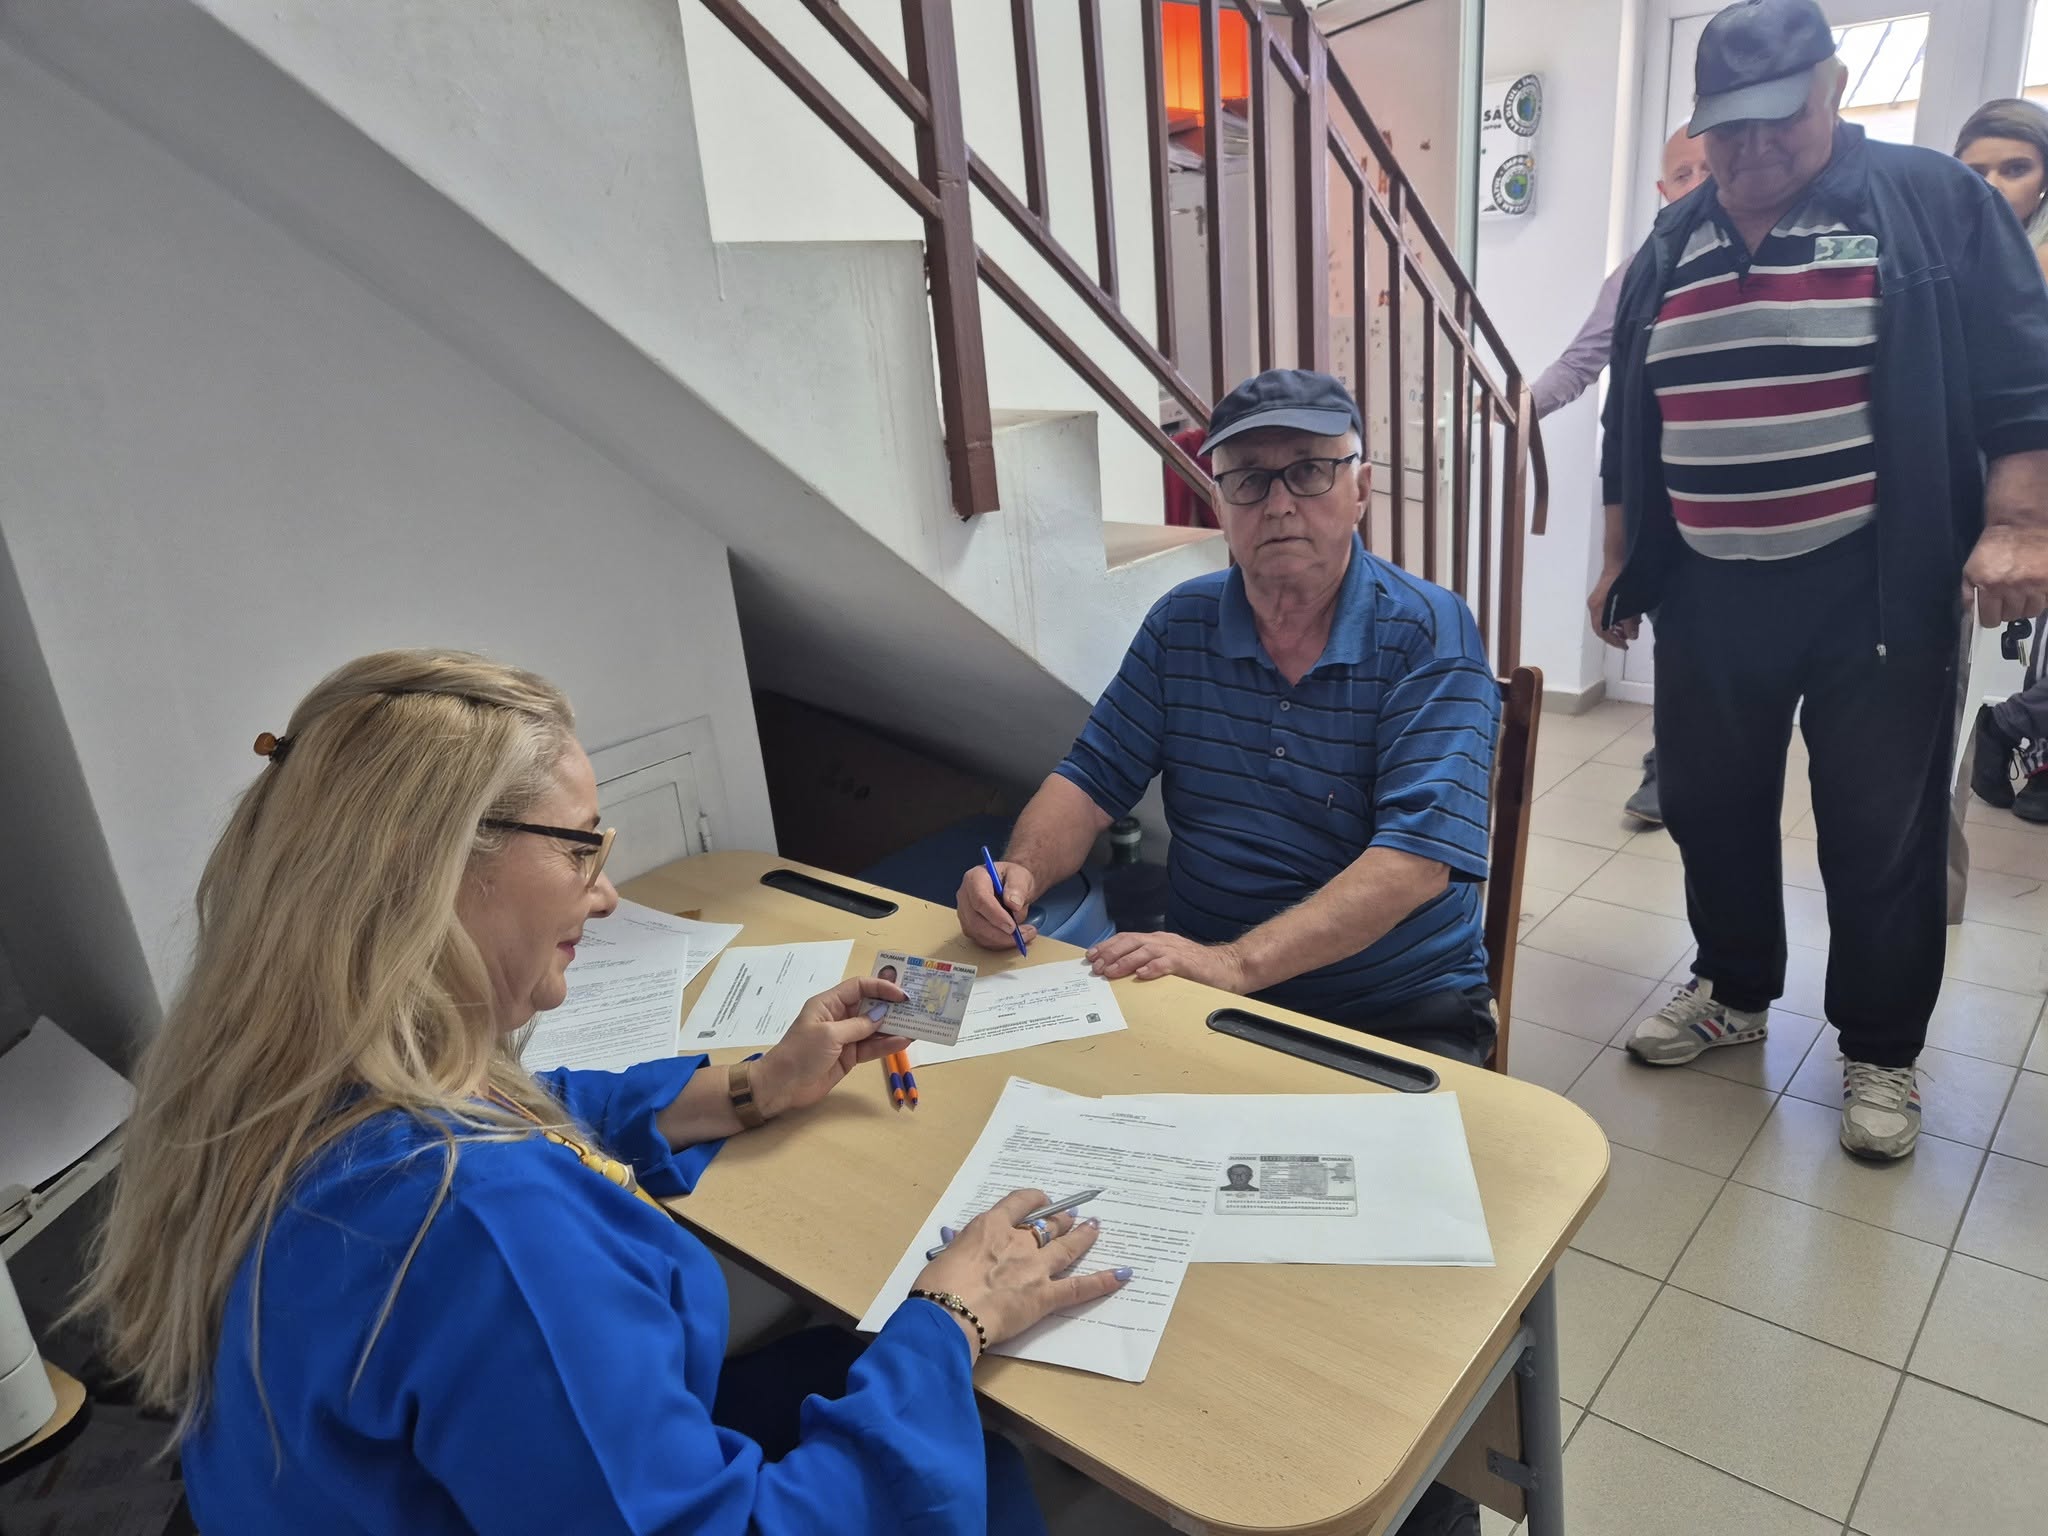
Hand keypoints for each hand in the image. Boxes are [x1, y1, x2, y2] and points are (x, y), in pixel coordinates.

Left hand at [751, 976, 909, 1118]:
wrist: (783, 1086)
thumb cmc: (800, 1053)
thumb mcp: (829, 1035)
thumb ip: (858, 1025)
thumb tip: (882, 1015)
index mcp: (829, 1003)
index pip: (860, 987)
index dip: (881, 987)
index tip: (902, 994)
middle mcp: (839, 1017)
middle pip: (870, 1006)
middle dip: (892, 1006)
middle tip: (917, 1007)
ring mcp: (845, 1037)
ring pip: (875, 1028)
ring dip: (894, 1027)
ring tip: (917, 1025)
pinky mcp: (850, 1056)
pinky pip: (872, 1047)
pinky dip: (887, 1045)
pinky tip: (904, 1042)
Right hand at [911, 1188, 1128, 1355]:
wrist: (948, 1313)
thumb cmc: (936, 1287)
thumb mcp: (946, 1256)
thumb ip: (963, 1248)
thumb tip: (964, 1248)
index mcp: (990, 1226)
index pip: (1018, 1203)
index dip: (1034, 1200)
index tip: (1040, 1200)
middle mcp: (1017, 1241)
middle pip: (1046, 1224)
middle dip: (1061, 1219)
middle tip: (1071, 1216)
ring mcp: (1035, 1268)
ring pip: (1067, 1246)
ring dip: (1083, 1236)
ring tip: (1095, 1227)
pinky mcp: (1045, 1296)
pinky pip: (1079, 1287)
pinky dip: (1104, 1281)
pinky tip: (1123, 1274)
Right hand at [956, 860, 1039, 950]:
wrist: (1011, 888)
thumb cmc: (1013, 879)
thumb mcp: (1020, 876)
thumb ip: (1018, 887)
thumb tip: (1013, 904)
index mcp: (974, 878)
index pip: (980, 899)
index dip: (995, 915)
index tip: (1012, 926)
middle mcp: (965, 896)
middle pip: (976, 921)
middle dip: (1000, 933)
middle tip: (1022, 935)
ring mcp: (965, 913)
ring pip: (978, 934)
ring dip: (1002, 940)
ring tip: (1024, 935)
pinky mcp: (969, 926)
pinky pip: (981, 940)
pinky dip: (999, 943)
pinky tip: (1014, 938)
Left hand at [1086, 930, 1246, 988]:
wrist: (1230, 966)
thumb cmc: (1197, 968)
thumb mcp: (1168, 961)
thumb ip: (1149, 962)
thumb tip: (1121, 971)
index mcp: (1157, 941)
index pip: (1127, 939)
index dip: (1108, 946)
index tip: (1091, 956)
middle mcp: (1163, 942)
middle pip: (1131, 942)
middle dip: (1110, 953)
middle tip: (1095, 966)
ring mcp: (1175, 950)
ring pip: (1145, 951)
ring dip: (1125, 961)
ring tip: (1110, 971)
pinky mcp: (1188, 962)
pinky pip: (1168, 963)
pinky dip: (1153, 968)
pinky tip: (1142, 974)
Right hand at [1587, 561, 1639, 649]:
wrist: (1619, 561)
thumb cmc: (1624, 582)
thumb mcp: (1630, 605)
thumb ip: (1630, 622)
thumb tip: (1631, 636)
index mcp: (1598, 609)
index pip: (1602, 631)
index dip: (1613, 641)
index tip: (1625, 646)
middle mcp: (1594, 606)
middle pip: (1601, 626)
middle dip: (1615, 635)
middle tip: (1627, 639)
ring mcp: (1596, 599)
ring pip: (1604, 619)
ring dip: (1616, 626)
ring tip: (1630, 628)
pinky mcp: (1601, 594)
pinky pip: (1605, 611)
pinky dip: (1615, 617)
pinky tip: (1627, 616)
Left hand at [1964, 523, 2047, 626]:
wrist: (2022, 524)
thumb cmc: (1995, 546)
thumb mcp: (1972, 568)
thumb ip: (1969, 593)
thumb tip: (1973, 614)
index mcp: (1988, 585)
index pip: (1990, 619)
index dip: (1991, 617)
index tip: (1993, 613)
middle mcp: (2012, 587)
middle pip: (2011, 616)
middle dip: (2008, 609)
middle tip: (2008, 597)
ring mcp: (2034, 585)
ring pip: (2031, 611)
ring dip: (2026, 604)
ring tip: (2023, 590)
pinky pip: (2045, 602)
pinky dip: (2041, 597)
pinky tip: (2035, 586)